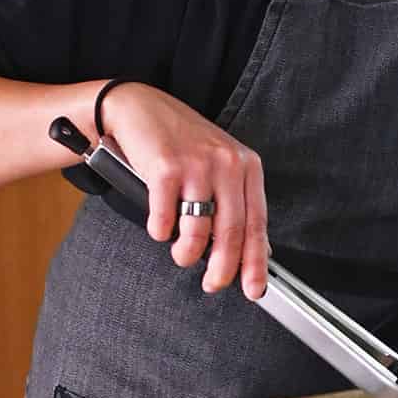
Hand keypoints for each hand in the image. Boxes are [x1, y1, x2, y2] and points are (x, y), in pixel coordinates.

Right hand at [96, 82, 267, 298]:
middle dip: (222, 268)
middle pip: (231, 232)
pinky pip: (164, 218)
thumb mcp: (219, 165)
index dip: (255, 262)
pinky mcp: (165, 168)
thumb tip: (257, 247)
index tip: (254, 289)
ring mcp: (196, 165)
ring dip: (187, 253)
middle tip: (212, 284)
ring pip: (197, 230)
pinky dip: (160, 232)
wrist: (140, 108)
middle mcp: (226, 163)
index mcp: (245, 165)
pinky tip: (160, 229)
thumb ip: (236, 201)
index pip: (257, 223)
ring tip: (181, 255)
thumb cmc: (180, 141)